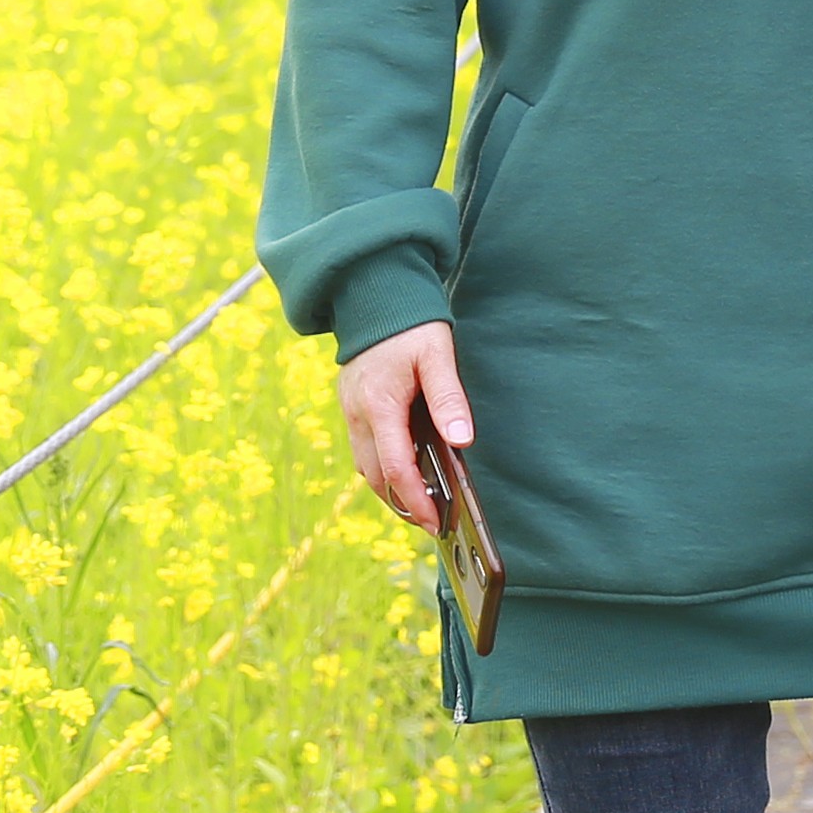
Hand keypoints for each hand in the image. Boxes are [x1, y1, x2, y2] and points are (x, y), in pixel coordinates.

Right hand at [339, 320, 470, 528]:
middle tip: (429, 520)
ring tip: (419, 500)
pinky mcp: (350, 404)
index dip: (415, 500)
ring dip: (388, 487)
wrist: (374, 290)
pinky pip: (362, 448)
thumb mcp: (437, 354)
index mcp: (379, 405)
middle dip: (400, 503)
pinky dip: (381, 465)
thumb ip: (448, 398)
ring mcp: (350, 410)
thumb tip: (462, 439)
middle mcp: (357, 413)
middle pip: (375, 476)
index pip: (396, 468)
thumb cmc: (409, 321)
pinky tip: (403, 467)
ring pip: (364, 466)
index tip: (434, 522)